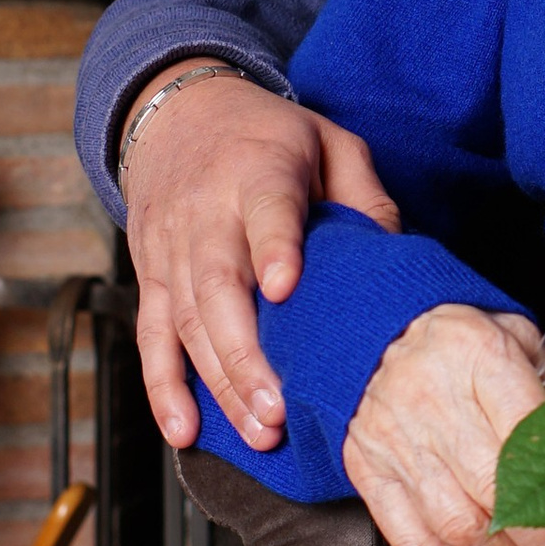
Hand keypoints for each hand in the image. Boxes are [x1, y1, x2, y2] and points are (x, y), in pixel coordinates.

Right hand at [124, 67, 398, 450]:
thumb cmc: (270, 137)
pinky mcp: (149, 275)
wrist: (180, 113)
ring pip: (185, 322)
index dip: (273, 248)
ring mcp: (170, 248)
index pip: (266, 210)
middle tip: (279, 411)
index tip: (285, 288)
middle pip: (217, 286)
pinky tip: (183, 431)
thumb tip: (395, 259)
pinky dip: (162, 387)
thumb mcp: (330, 142)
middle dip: (246, 354)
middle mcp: (206, 212)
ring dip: (218, 383)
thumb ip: (365, 195)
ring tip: (257, 433)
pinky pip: (151, 336)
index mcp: (258, 171)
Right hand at [342, 302, 544, 545]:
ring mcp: (394, 441)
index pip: (527, 436)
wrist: (376, 332)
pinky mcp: (368, 472)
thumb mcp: (517, 337)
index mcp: (478, 355)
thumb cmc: (465, 342)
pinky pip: (411, 538)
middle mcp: (431, 400)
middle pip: (493, 492)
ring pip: (456, 525)